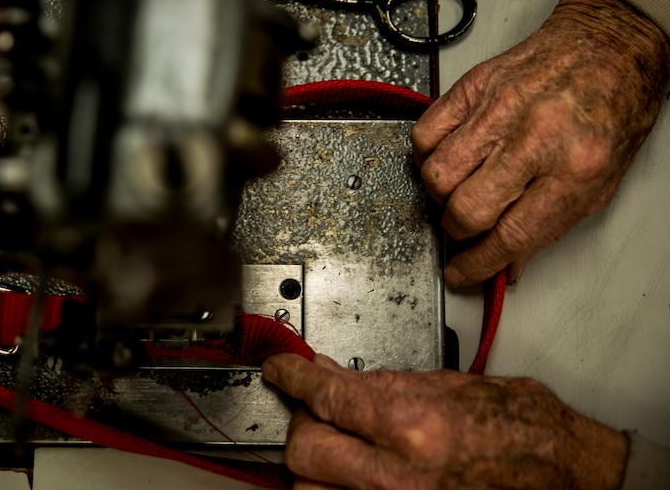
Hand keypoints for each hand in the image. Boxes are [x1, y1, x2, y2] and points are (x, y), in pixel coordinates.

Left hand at [262, 353, 627, 489]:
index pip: (329, 397)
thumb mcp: (452, 386)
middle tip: (314, 407)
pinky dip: (336, 486)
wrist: (568, 474)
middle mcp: (403, 475)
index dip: (294, 378)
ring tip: (334, 440)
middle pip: (307, 449)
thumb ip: (383, 383)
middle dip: (301, 422)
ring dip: (313, 461)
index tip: (282, 370)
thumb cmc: (524, 429)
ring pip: (312, 488)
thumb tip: (331, 374)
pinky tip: (348, 469)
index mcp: (417, 426)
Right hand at [411, 0, 669, 286]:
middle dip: (458, 231)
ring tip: (459, 189)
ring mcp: (499, 108)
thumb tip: (507, 266)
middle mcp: (534, 138)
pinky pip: (426, 134)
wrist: (608, 44)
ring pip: (438, 174)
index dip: (477, 265)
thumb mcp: (600, 181)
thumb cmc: (610, 108)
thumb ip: (549, 226)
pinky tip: (449, 156)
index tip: (462, 273)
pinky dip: (428, 155)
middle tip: (465, 227)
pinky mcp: (474, 86)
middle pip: (467, 209)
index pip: (511, 236)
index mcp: (575, 169)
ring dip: (441, 196)